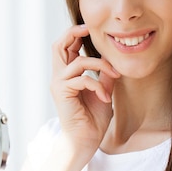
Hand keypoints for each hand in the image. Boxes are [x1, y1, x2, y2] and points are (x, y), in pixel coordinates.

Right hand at [51, 25, 119, 155]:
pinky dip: (97, 85)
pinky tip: (104, 97)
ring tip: (113, 74)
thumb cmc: (92, 120)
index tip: (92, 29)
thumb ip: (105, 77)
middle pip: (58, 45)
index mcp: (67, 75)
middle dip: (73, 33)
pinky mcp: (62, 93)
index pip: (66, 47)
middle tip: (90, 29)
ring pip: (77, 61)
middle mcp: (59, 77)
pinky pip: (82, 79)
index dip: (76, 34)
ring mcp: (58, 84)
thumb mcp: (103, 92)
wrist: (85, 141)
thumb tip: (113, 63)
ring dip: (99, 65)